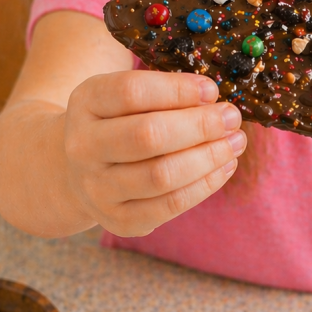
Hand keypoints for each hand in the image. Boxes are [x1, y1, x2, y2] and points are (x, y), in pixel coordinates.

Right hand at [62, 70, 244, 236]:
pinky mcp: (119, 221)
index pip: (131, 92)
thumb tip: (213, 100)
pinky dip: (205, 185)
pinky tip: (224, 167)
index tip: (212, 90)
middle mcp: (83, 147)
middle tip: (231, 117)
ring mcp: (97, 189)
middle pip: (148, 135)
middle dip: (200, 126)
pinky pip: (170, 205)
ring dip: (208, 157)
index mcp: (85, 103)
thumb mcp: (125, 97)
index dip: (177, 90)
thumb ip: (164, 93)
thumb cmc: (117, 123)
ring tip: (234, 142)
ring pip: (162, 175)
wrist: (77, 171)